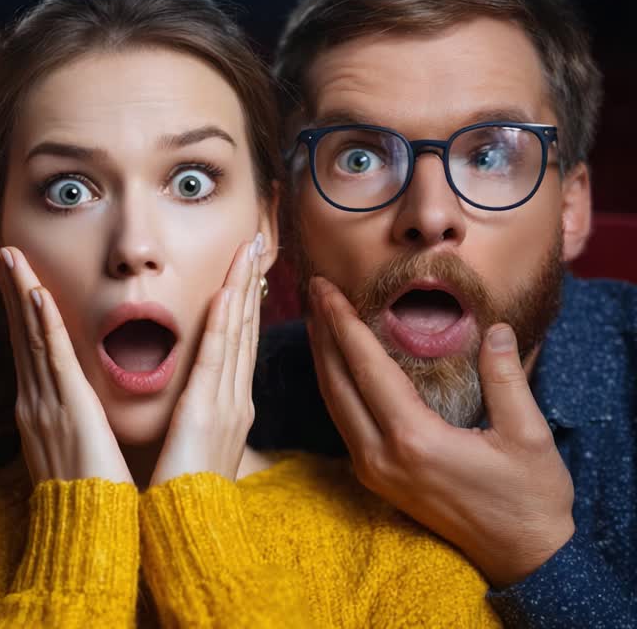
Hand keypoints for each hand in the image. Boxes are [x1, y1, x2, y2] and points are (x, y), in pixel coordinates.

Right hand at [0, 246, 131, 483]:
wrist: (86, 535)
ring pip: (32, 337)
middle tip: (3, 251)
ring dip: (22, 293)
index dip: (22, 311)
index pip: (30, 350)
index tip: (19, 279)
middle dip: (13, 290)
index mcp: (41, 411)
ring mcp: (46, 404)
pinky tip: (36, 296)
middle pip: (22, 335)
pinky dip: (44, 326)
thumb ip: (72, 428)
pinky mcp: (67, 409)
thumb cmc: (88, 502)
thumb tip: (75, 414)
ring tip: (11, 256)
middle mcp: (35, 403)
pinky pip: (53, 359)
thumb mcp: (74, 456)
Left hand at [150, 235, 262, 484]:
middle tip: (257, 240)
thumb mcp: (195, 449)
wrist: (192, 535)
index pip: (239, 342)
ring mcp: (226, 404)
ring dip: (242, 288)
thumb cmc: (187, 496)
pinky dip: (224, 323)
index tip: (246, 266)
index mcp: (229, 407)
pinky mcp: (207, 413)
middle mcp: (235, 400)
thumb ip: (196, 421)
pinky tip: (228, 293)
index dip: (245, 301)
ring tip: (248, 248)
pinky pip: (216, 359)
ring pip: (237, 334)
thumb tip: (192, 405)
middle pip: (246, 329)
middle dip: (250, 283)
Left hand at [308, 276, 574, 586]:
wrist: (524, 557)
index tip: (325, 288)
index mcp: (414, 440)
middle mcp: (382, 455)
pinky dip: (336, 385)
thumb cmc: (530, 498)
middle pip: (336, 382)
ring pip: (333, 403)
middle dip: (323, 333)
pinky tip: (337, 364)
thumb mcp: (529, 436)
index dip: (343, 323)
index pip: (366, 368)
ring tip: (320, 318)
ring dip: (324, 358)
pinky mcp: (376, 478)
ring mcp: (374, 470)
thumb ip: (507, 379)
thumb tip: (497, 329)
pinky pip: (344, 421)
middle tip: (315, 291)